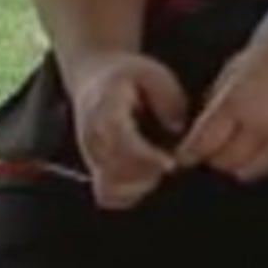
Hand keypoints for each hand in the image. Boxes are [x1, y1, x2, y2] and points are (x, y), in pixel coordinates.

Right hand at [67, 52, 188, 210]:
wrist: (95, 75)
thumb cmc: (130, 75)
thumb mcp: (153, 73)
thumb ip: (168, 98)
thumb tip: (177, 128)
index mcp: (105, 110)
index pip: (121, 142)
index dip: (146, 157)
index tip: (171, 164)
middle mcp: (92, 136)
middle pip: (115, 171)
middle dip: (148, 174)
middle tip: (172, 164)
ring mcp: (91, 155)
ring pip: (109, 187)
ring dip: (139, 186)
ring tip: (160, 168)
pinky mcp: (95, 167)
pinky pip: (106, 194)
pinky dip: (128, 194)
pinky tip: (148, 178)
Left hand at [174, 26, 267, 183]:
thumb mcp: (245, 59)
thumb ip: (221, 89)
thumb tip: (208, 112)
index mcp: (239, 101)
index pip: (202, 142)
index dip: (188, 151)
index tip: (183, 153)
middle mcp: (258, 126)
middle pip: (222, 162)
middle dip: (212, 155)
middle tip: (210, 143)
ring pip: (246, 171)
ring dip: (236, 162)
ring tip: (236, 145)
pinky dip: (259, 162)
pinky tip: (260, 144)